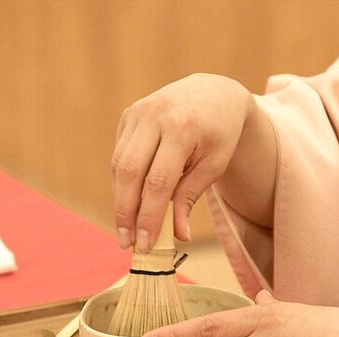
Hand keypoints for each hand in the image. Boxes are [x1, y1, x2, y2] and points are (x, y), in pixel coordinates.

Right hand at [111, 73, 261, 251]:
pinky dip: (122, 182)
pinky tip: (129, 202)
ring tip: (126, 229)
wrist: (215, 91)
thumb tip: (179, 236)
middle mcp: (154, 116)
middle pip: (130, 173)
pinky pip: (119, 155)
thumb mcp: (215, 165)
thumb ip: (191, 197)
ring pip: (119, 165)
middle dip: (125, 212)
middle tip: (127, 242)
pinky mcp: (128, 115)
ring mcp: (137, 113)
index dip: (149, 215)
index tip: (145, 244)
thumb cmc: (220, 132)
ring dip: (120, 200)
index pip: (158, 181)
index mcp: (182, 128)